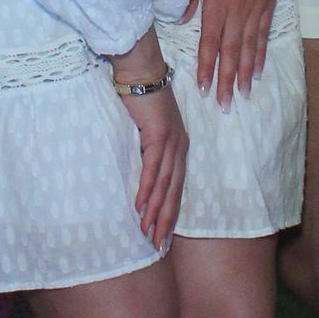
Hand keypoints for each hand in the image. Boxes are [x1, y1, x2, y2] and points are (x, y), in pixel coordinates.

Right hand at [123, 80, 187, 249]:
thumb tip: (139, 172)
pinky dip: (148, 189)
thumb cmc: (140, 99)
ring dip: (155, 211)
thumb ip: (147, 150)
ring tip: (147, 232)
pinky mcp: (159, 136)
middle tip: (157, 246)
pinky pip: (153, 169)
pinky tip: (141, 206)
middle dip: (166, 221)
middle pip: (174, 192)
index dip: (170, 213)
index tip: (162, 236)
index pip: (176, 188)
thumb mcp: (147, 130)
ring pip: (165, 185)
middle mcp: (180, 147)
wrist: (141, 71)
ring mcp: (172, 142)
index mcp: (179, 148)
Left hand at [187, 0, 285, 104]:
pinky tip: (259, 66)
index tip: (204, 88)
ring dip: (246, 71)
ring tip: (243, 94)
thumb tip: (181, 19)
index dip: (207, 66)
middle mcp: (240, 5)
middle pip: (233, 50)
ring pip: (251, 44)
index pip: (211, 40)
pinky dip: (261, 51)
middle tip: (225, 105)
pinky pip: (265, 31)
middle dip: (227, 79)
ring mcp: (257, 3)